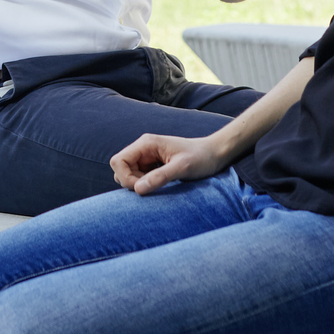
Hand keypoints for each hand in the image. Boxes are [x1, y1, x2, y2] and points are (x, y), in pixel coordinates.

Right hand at [110, 131, 231, 194]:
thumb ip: (160, 177)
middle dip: (130, 182)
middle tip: (153, 187)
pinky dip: (146, 185)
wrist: (215, 154)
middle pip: (120, 169)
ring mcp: (147, 157)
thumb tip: (137, 189)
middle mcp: (143, 149)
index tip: (142, 188)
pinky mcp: (153, 166)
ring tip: (160, 185)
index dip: (125, 178)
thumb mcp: (182, 168)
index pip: (118, 161)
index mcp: (146, 144)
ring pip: (128, 175)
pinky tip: (162, 184)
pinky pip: (139, 178)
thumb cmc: (201, 158)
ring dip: (138, 184)